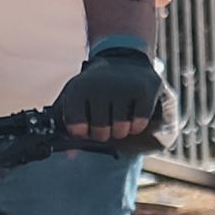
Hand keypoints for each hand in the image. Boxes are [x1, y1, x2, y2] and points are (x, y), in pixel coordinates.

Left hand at [54, 39, 171, 151]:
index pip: (77, 130)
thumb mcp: (79, 99)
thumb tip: (70, 156)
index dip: (83, 131)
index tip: (86, 121)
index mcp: (79, 89)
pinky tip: (133, 113)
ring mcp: (123, 88)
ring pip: (121, 131)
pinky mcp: (144, 91)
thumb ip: (72, 126)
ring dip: (121, 129)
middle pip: (100, 133)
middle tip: (106, 118)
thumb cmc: (98, 88)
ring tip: (120, 115)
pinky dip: (137, 125)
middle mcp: (100, 87)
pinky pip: (139, 125)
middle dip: (104, 131)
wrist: (125, 58)